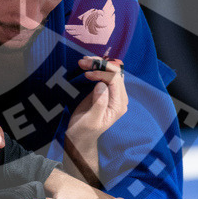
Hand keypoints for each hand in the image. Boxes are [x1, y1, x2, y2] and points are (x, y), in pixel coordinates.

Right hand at [64, 58, 127, 179]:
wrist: (79, 137)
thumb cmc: (84, 131)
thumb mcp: (91, 120)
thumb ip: (99, 104)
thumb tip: (102, 85)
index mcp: (118, 105)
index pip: (115, 81)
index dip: (102, 73)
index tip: (87, 74)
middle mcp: (118, 98)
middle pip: (115, 73)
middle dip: (100, 65)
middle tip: (83, 62)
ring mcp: (112, 93)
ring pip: (110, 72)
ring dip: (97, 64)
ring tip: (83, 61)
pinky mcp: (103, 91)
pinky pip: (104, 75)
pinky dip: (95, 68)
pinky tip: (86, 66)